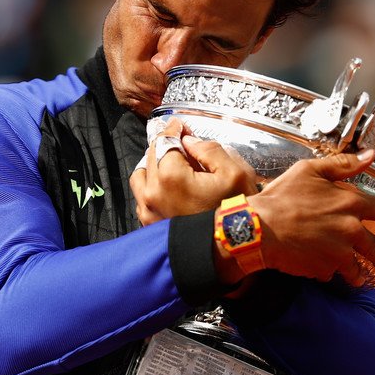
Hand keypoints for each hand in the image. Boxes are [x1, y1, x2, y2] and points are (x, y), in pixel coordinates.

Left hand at [130, 119, 258, 224]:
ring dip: (153, 165)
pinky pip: (142, 197)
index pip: (164, 141)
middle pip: (151, 155)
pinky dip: (151, 187)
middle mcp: (152, 193)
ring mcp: (148, 211)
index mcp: (170, 176)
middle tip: (180, 142)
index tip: (179, 124)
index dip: (173, 129)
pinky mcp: (149, 225)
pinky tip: (167, 188)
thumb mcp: (234, 172)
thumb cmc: (234, 212)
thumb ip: (210, 149)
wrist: (231, 249)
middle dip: (165, 144)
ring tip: (170, 165)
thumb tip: (190, 142)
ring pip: (140, 175)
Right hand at [249, 149, 374, 287]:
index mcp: (351, 203)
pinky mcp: (324, 269)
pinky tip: (321, 269)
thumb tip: (369, 156)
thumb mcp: (309, 171)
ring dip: (361, 274)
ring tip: (358, 276)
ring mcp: (339, 253)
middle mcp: (351, 230)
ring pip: (359, 269)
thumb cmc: (281, 196)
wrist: (258, 228)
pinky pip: (332, 274)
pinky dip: (329, 272)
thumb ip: (343, 165)